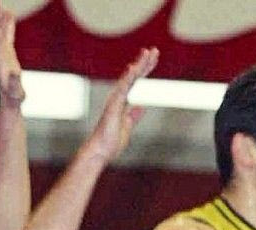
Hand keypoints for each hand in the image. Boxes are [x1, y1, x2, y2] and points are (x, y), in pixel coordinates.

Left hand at [0, 0, 23, 105]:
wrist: (9, 102)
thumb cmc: (14, 97)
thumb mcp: (16, 91)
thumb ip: (15, 82)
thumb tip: (15, 73)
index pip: (1, 38)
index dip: (4, 26)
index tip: (9, 13)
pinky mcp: (4, 53)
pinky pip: (3, 34)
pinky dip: (6, 23)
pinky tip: (9, 15)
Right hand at [86, 47, 158, 163]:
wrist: (100, 152)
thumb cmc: (111, 142)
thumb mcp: (127, 127)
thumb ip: (133, 116)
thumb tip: (140, 107)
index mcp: (122, 102)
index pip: (136, 82)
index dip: (144, 70)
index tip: (153, 59)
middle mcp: (118, 98)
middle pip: (133, 76)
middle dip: (144, 63)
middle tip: (154, 50)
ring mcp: (115, 100)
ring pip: (128, 79)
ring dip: (138, 65)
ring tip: (147, 53)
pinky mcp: (113, 106)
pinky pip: (121, 89)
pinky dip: (127, 78)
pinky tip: (133, 68)